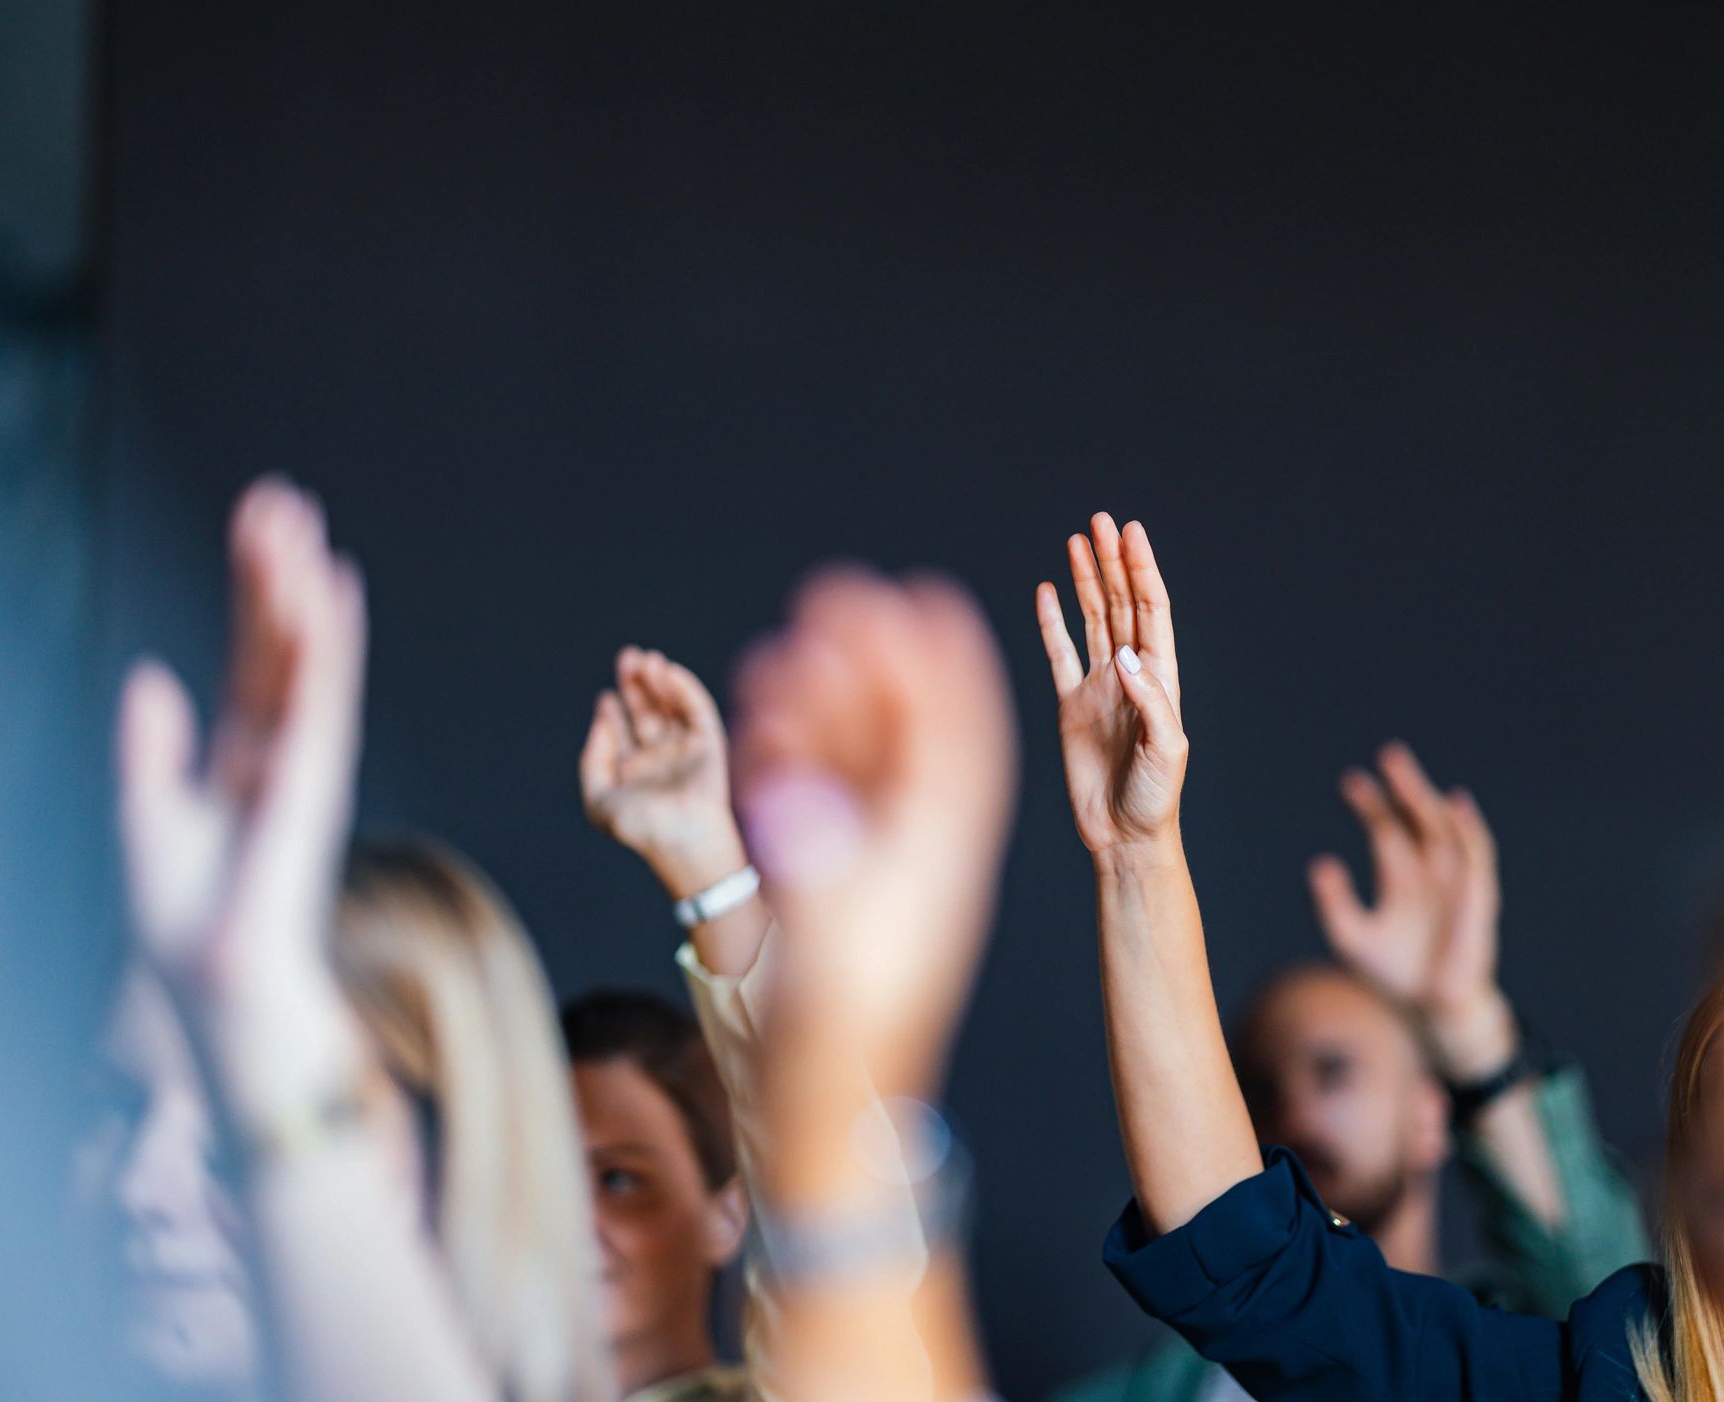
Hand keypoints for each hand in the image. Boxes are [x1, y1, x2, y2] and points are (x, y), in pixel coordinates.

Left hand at [115, 478, 366, 1107]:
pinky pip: (315, 699)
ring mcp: (300, 762)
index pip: (252, 653)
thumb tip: (148, 671)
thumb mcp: (147, 814)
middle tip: (282, 496)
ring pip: (303, 659)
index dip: (255, 588)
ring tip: (299, 526)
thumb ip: (150, 744)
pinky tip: (327, 594)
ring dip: (302, 591)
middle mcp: (279, 747)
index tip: (263, 519)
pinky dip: (322, 647)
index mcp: (242, 751)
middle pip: (280, 642)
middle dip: (279, 570)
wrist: (215, 985)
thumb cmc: (185, 917)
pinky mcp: (306, 784)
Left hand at [579, 646, 748, 898]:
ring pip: (671, 707)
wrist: (680, 839)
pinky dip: (684, 688)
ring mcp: (685, 750)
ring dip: (659, 682)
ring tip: (646, 659)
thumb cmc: (639, 827)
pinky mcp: (709, 744)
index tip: (605, 698)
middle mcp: (660, 759)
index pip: (624, 733)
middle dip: (636, 685)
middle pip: (647, 713)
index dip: (614, 711)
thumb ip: (593, 760)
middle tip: (627, 657)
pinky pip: (697, 709)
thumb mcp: (599, 799)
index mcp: (635, 774)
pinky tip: (667, 672)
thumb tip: (602, 721)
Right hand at [731, 568, 1016, 1094]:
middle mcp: (918, 854)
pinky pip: (824, 802)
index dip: (945, 668)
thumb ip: (817, 870)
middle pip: (906, 738)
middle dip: (875, 664)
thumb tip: (794, 798)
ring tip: (788, 648)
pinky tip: (767, 720)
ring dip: (828, 702)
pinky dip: (799, 756)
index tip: (929, 601)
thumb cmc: (841, 1044)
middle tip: (838, 597)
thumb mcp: (833, 956)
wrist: (826, 1115)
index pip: (956, 746)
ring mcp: (875, 867)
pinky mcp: (836, 885)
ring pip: (860, 765)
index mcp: (942, 863)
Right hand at [1035, 513, 1187, 856]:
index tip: (1131, 533)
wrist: (1124, 838)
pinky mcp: (1069, 707)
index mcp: (1159, 679)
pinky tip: (1047, 592)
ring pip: (1091, 620)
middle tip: (1100, 520)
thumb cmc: (1156, 800)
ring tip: (1077, 540)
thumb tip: (1123, 655)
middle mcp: (1128, 675)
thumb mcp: (1167, 750)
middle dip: (1112, 561)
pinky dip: (1052, 624)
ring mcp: (1097, 688)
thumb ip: (1149, 701)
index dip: (1142, 570)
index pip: (1151, 611)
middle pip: (1121, 604)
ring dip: (1086, 580)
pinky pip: (1058, 655)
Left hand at [1306, 744, 1511, 1076]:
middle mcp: (1429, 871)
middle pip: (1417, 817)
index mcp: (1399, 875)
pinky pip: (1476, 857)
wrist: (1430, 1010)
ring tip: (1409, 773)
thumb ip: (1335, 903)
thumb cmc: (1392, 974)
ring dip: (1430, 799)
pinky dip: (1468, 829)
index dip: (1371, 803)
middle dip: (1404, 786)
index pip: (1385, 827)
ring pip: (1445, 828)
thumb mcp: (1351, 937)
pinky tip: (1455, 805)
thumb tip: (1320, 863)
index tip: (1352, 780)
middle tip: (1389, 753)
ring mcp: (1454, 881)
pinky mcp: (1476, 897)